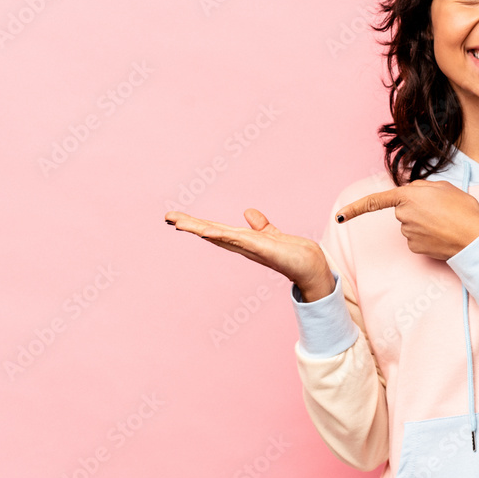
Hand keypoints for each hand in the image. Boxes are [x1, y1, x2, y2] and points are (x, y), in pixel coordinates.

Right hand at [164, 208, 334, 301]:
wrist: (311, 265)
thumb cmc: (291, 253)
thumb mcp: (271, 234)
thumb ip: (259, 225)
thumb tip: (248, 212)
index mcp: (242, 240)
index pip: (215, 230)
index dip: (196, 223)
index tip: (176, 218)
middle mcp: (242, 245)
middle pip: (211, 232)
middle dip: (190, 225)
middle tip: (167, 217)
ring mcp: (251, 248)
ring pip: (220, 235)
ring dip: (200, 228)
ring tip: (180, 222)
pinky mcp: (263, 248)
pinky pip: (239, 240)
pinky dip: (223, 236)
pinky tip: (208, 232)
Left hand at [335, 180, 478, 260]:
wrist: (475, 239)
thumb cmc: (464, 210)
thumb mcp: (444, 187)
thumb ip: (422, 187)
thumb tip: (411, 194)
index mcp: (408, 196)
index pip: (375, 202)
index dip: (355, 209)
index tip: (338, 217)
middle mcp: (403, 215)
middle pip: (402, 209)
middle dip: (416, 207)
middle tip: (441, 208)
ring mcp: (407, 233)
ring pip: (410, 224)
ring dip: (424, 222)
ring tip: (446, 221)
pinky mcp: (414, 248)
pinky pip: (416, 238)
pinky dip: (427, 237)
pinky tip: (442, 235)